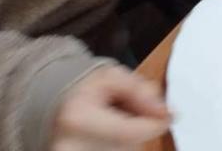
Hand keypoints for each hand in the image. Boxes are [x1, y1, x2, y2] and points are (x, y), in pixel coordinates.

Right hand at [51, 65, 170, 149]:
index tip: (167, 116)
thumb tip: (167, 113)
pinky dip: (119, 147)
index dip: (153, 125)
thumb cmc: (86, 90)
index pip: (126, 133)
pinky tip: (110, 137)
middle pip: (127, 146)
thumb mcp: (112, 77)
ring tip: (114, 124)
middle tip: (127, 112)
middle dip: (138, 130)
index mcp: (77, 119)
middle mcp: (70, 148)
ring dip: (128, 141)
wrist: (55, 109)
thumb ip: (139, 91)